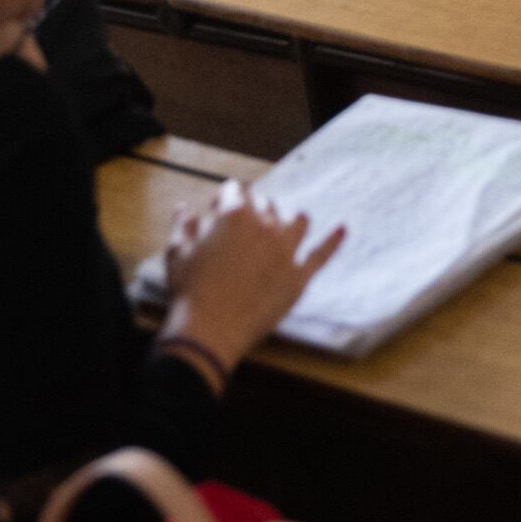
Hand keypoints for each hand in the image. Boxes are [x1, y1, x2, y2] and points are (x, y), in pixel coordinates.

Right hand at [158, 178, 343, 383]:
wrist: (210, 331)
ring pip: (297, 222)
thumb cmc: (190, 290)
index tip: (215, 209)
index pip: (235, 190)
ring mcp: (287, 252)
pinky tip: (343, 229)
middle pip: (265, 204)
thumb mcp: (177, 252)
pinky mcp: (299, 278)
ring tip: (283, 224)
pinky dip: (333, 241)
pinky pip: (322, 255)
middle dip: (253, 208)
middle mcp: (266, 226)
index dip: (223, 198)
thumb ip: (184, 225)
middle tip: (242, 224)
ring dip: (288, 219)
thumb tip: (186, 209)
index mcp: (235, 215)